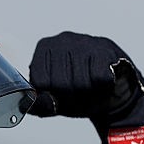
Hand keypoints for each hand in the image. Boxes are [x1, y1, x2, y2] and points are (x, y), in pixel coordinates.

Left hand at [26, 32, 141, 119]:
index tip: (60, 93)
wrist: (113, 90)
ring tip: (91, 87)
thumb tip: (29, 100)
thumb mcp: (55, 101)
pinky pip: (100, 78)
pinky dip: (104, 87)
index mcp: (44, 49)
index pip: (40, 82)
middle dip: (72, 96)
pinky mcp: (105, 48)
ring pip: (81, 82)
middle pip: (60, 84)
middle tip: (80, 92)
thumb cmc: (79, 93)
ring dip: (88, 93)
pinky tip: (104, 80)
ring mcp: (84, 41)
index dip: (53, 96)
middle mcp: (62, 40)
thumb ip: (39, 103)